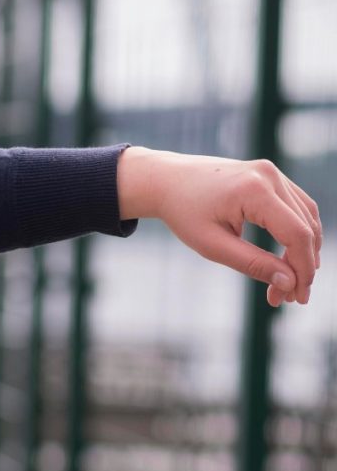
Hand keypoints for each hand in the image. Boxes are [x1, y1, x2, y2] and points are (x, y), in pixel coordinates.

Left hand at [117, 147, 321, 306]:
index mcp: (254, 190)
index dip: (302, 269)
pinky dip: (298, 233)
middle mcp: (268, 175)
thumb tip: (289, 282)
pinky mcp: (269, 175)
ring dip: (303, 252)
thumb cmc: (183, 212)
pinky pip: (297, 207)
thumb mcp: (211, 244)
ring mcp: (271, 172)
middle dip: (301, 267)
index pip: (297, 235)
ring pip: (306, 218)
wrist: (165, 180)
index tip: (295, 298)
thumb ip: (252, 263)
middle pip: (305, 228)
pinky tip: (289, 258)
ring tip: (287, 283)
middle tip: (288, 298)